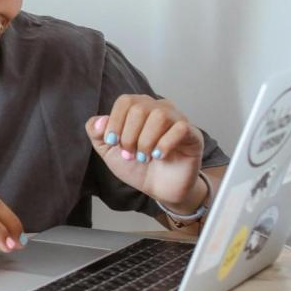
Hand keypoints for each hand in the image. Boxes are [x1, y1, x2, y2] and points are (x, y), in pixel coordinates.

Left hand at [86, 95, 205, 209]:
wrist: (159, 188)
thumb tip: (99, 120)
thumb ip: (97, 133)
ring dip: (146, 141)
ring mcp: (178, 120)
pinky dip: (164, 144)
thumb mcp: (108, 150)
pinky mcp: (193, 135)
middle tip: (130, 155)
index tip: (113, 143)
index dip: (115, 122)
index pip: (125, 101)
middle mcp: (160, 108)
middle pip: (140, 108)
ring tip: (143, 157)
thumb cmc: (136, 165)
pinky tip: (159, 156)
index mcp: (139, 108)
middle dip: (129, 136)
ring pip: (159, 116)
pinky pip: (181, 128)